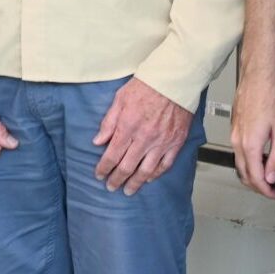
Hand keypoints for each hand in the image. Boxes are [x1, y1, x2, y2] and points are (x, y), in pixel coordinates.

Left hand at [93, 77, 192, 194]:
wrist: (173, 83)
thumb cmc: (145, 87)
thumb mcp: (119, 100)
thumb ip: (108, 123)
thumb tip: (98, 141)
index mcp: (128, 127)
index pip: (112, 155)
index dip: (104, 168)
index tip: (99, 175)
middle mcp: (145, 138)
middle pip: (127, 166)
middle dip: (117, 179)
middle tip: (111, 187)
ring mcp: (162, 142)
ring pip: (146, 170)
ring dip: (136, 183)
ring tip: (128, 190)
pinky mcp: (176, 143)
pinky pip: (165, 164)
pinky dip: (156, 174)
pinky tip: (148, 179)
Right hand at [231, 67, 274, 199]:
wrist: (257, 79)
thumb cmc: (270, 99)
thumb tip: (271, 176)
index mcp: (250, 144)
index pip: (255, 177)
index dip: (266, 190)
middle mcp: (238, 142)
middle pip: (243, 174)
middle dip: (257, 186)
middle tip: (273, 190)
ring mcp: (233, 135)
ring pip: (239, 164)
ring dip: (251, 175)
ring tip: (268, 177)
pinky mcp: (234, 130)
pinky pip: (238, 153)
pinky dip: (247, 162)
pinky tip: (259, 160)